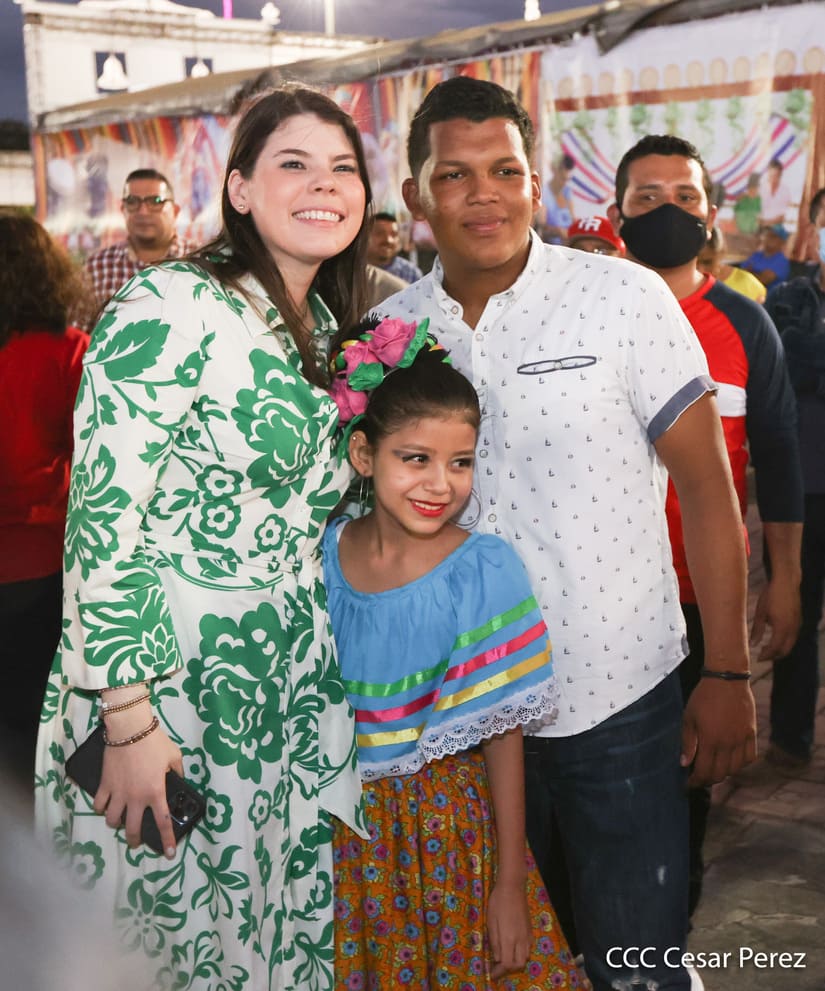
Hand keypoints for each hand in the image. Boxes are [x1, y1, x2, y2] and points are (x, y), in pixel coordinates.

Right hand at [93, 724, 182, 857]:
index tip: (169, 854)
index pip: (163, 823)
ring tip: (119, 821)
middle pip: (132, 830)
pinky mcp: (104, 786)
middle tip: (136, 842)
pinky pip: (98, 805)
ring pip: (112, 821)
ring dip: (116, 824)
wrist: (130, 730)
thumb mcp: (174, 756)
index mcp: (155, 793)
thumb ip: (178, 771)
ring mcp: (118, 793)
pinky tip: (105, 806)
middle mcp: (135, 798)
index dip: (167, 840)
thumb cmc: (154, 742)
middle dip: (134, 840)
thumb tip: (179, 779)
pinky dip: (101, 808)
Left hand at [487, 879, 531, 979]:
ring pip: (526, 958)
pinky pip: (529, 949)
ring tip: (505, 958)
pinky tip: (513, 948)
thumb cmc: (498, 902)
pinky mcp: (530, 930)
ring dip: (516, 962)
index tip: (492, 973)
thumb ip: (494, 942)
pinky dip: (522, 954)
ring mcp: (527, 935)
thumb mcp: (491, 922)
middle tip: (498, 966)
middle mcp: (521, 940)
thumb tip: (497, 958)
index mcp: (509, 938)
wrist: (512, 887)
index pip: (507, 964)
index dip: (499, 971)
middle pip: (519, 964)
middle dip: (508, 969)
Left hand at [681, 677, 755, 786]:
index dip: (696, 781)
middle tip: (700, 778)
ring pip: (736, 768)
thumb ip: (688, 742)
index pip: (704, 771)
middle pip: (720, 773)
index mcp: (710, 740)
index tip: (689, 784)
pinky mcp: (751, 733)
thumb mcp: (689, 717)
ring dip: (724, 774)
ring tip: (714, 770)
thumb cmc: (703, 696)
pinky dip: (741, 764)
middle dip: (708, 780)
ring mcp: (742, 739)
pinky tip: (732, 762)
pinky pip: (749, 757)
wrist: (726, 679)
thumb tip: (684, 763)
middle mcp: (728, 743)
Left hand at [750, 577, 800, 661]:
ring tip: (767, 648)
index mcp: (782, 628)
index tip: (757, 659)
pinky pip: (793, 637)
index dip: (766, 655)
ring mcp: (798, 625)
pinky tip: (775, 638)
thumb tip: (753, 644)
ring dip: (780, 649)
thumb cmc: (771, 596)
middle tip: (762, 656)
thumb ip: (757, 630)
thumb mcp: (760, 612)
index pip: (774, 648)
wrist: (786, 582)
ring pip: (790, 644)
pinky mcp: (799, 620)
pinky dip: (785, 642)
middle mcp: (792, 629)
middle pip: (785, 650)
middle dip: (774, 656)